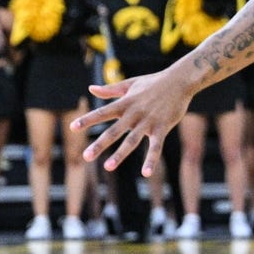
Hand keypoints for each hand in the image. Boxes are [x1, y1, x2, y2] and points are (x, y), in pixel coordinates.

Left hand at [69, 70, 191, 176]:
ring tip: (108, 167)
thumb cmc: (153, 82)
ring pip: (132, 141)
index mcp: (125, 103)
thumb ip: (110, 90)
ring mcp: (148, 121)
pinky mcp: (162, 127)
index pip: (102, 112)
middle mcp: (134, 113)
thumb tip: (91, 89)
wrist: (180, 80)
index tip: (72, 127)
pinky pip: (156, 146)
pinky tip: (146, 173)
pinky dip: (151, 160)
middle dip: (99, 144)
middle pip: (114, 131)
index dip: (87, 120)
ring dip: (120, 154)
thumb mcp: (130, 84)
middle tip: (85, 156)